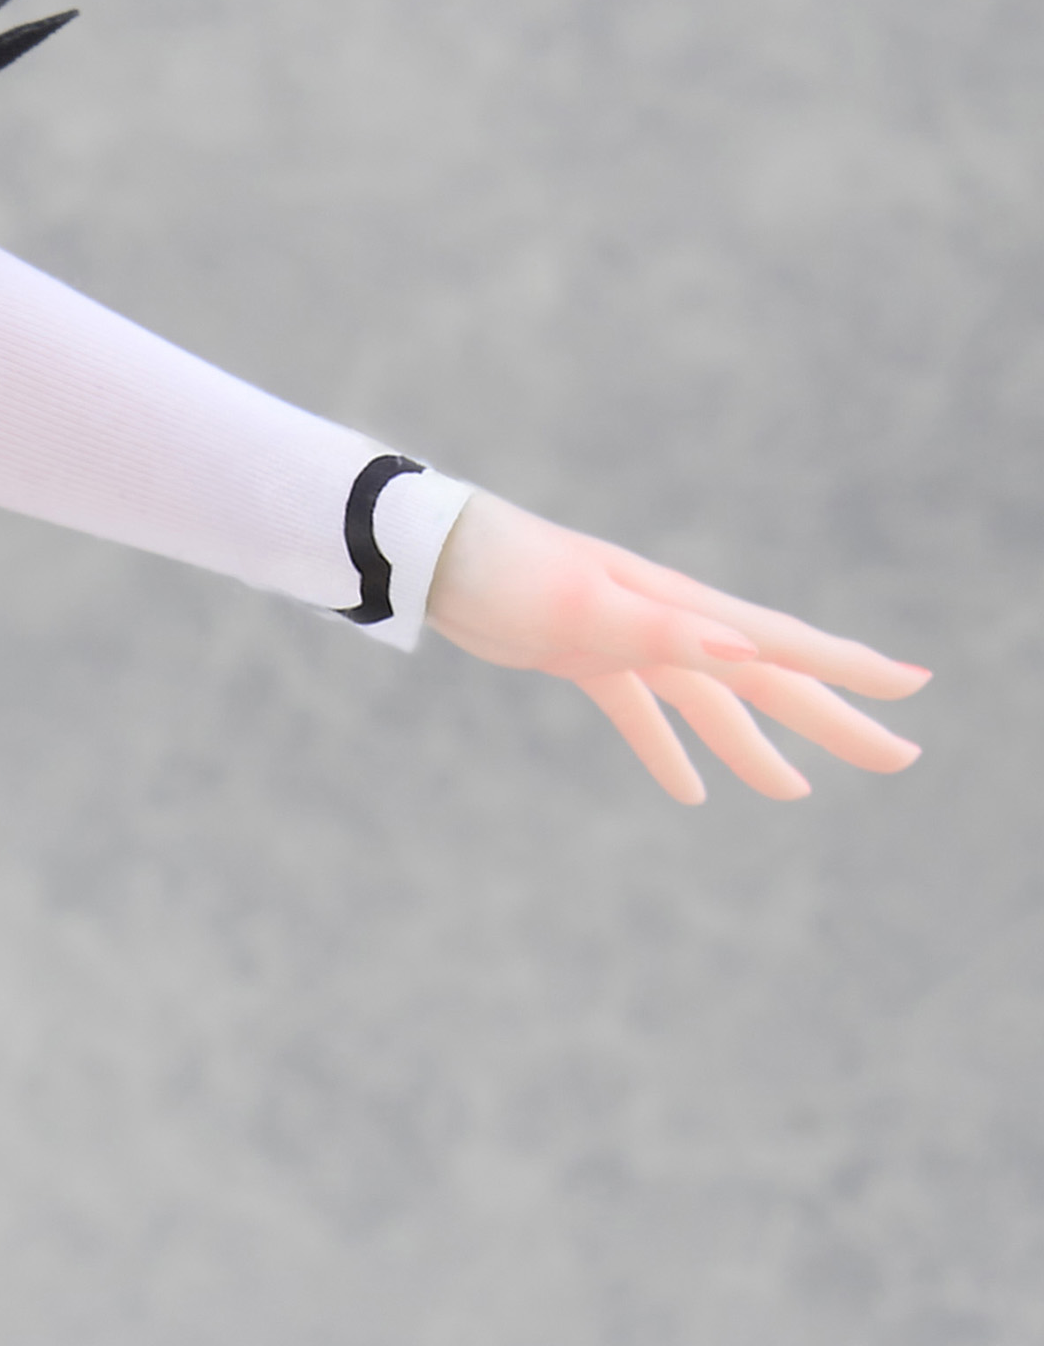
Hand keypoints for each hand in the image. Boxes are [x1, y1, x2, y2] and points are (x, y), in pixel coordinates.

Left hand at [424, 491, 928, 804]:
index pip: (785, 646)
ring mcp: (631, 641)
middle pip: (769, 682)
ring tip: (796, 792)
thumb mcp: (586, 605)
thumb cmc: (508, 568)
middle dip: (834, 720)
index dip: (850, 670)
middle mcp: (672, 624)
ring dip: (757, 746)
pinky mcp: (587, 656)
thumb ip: (665, 631)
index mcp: (685, 612)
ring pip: (714, 704)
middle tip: (899, 759)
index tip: (913, 689)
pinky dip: (669, 750)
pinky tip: (690, 792)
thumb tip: (746, 649)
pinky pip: (643, 712)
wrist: (433, 553)